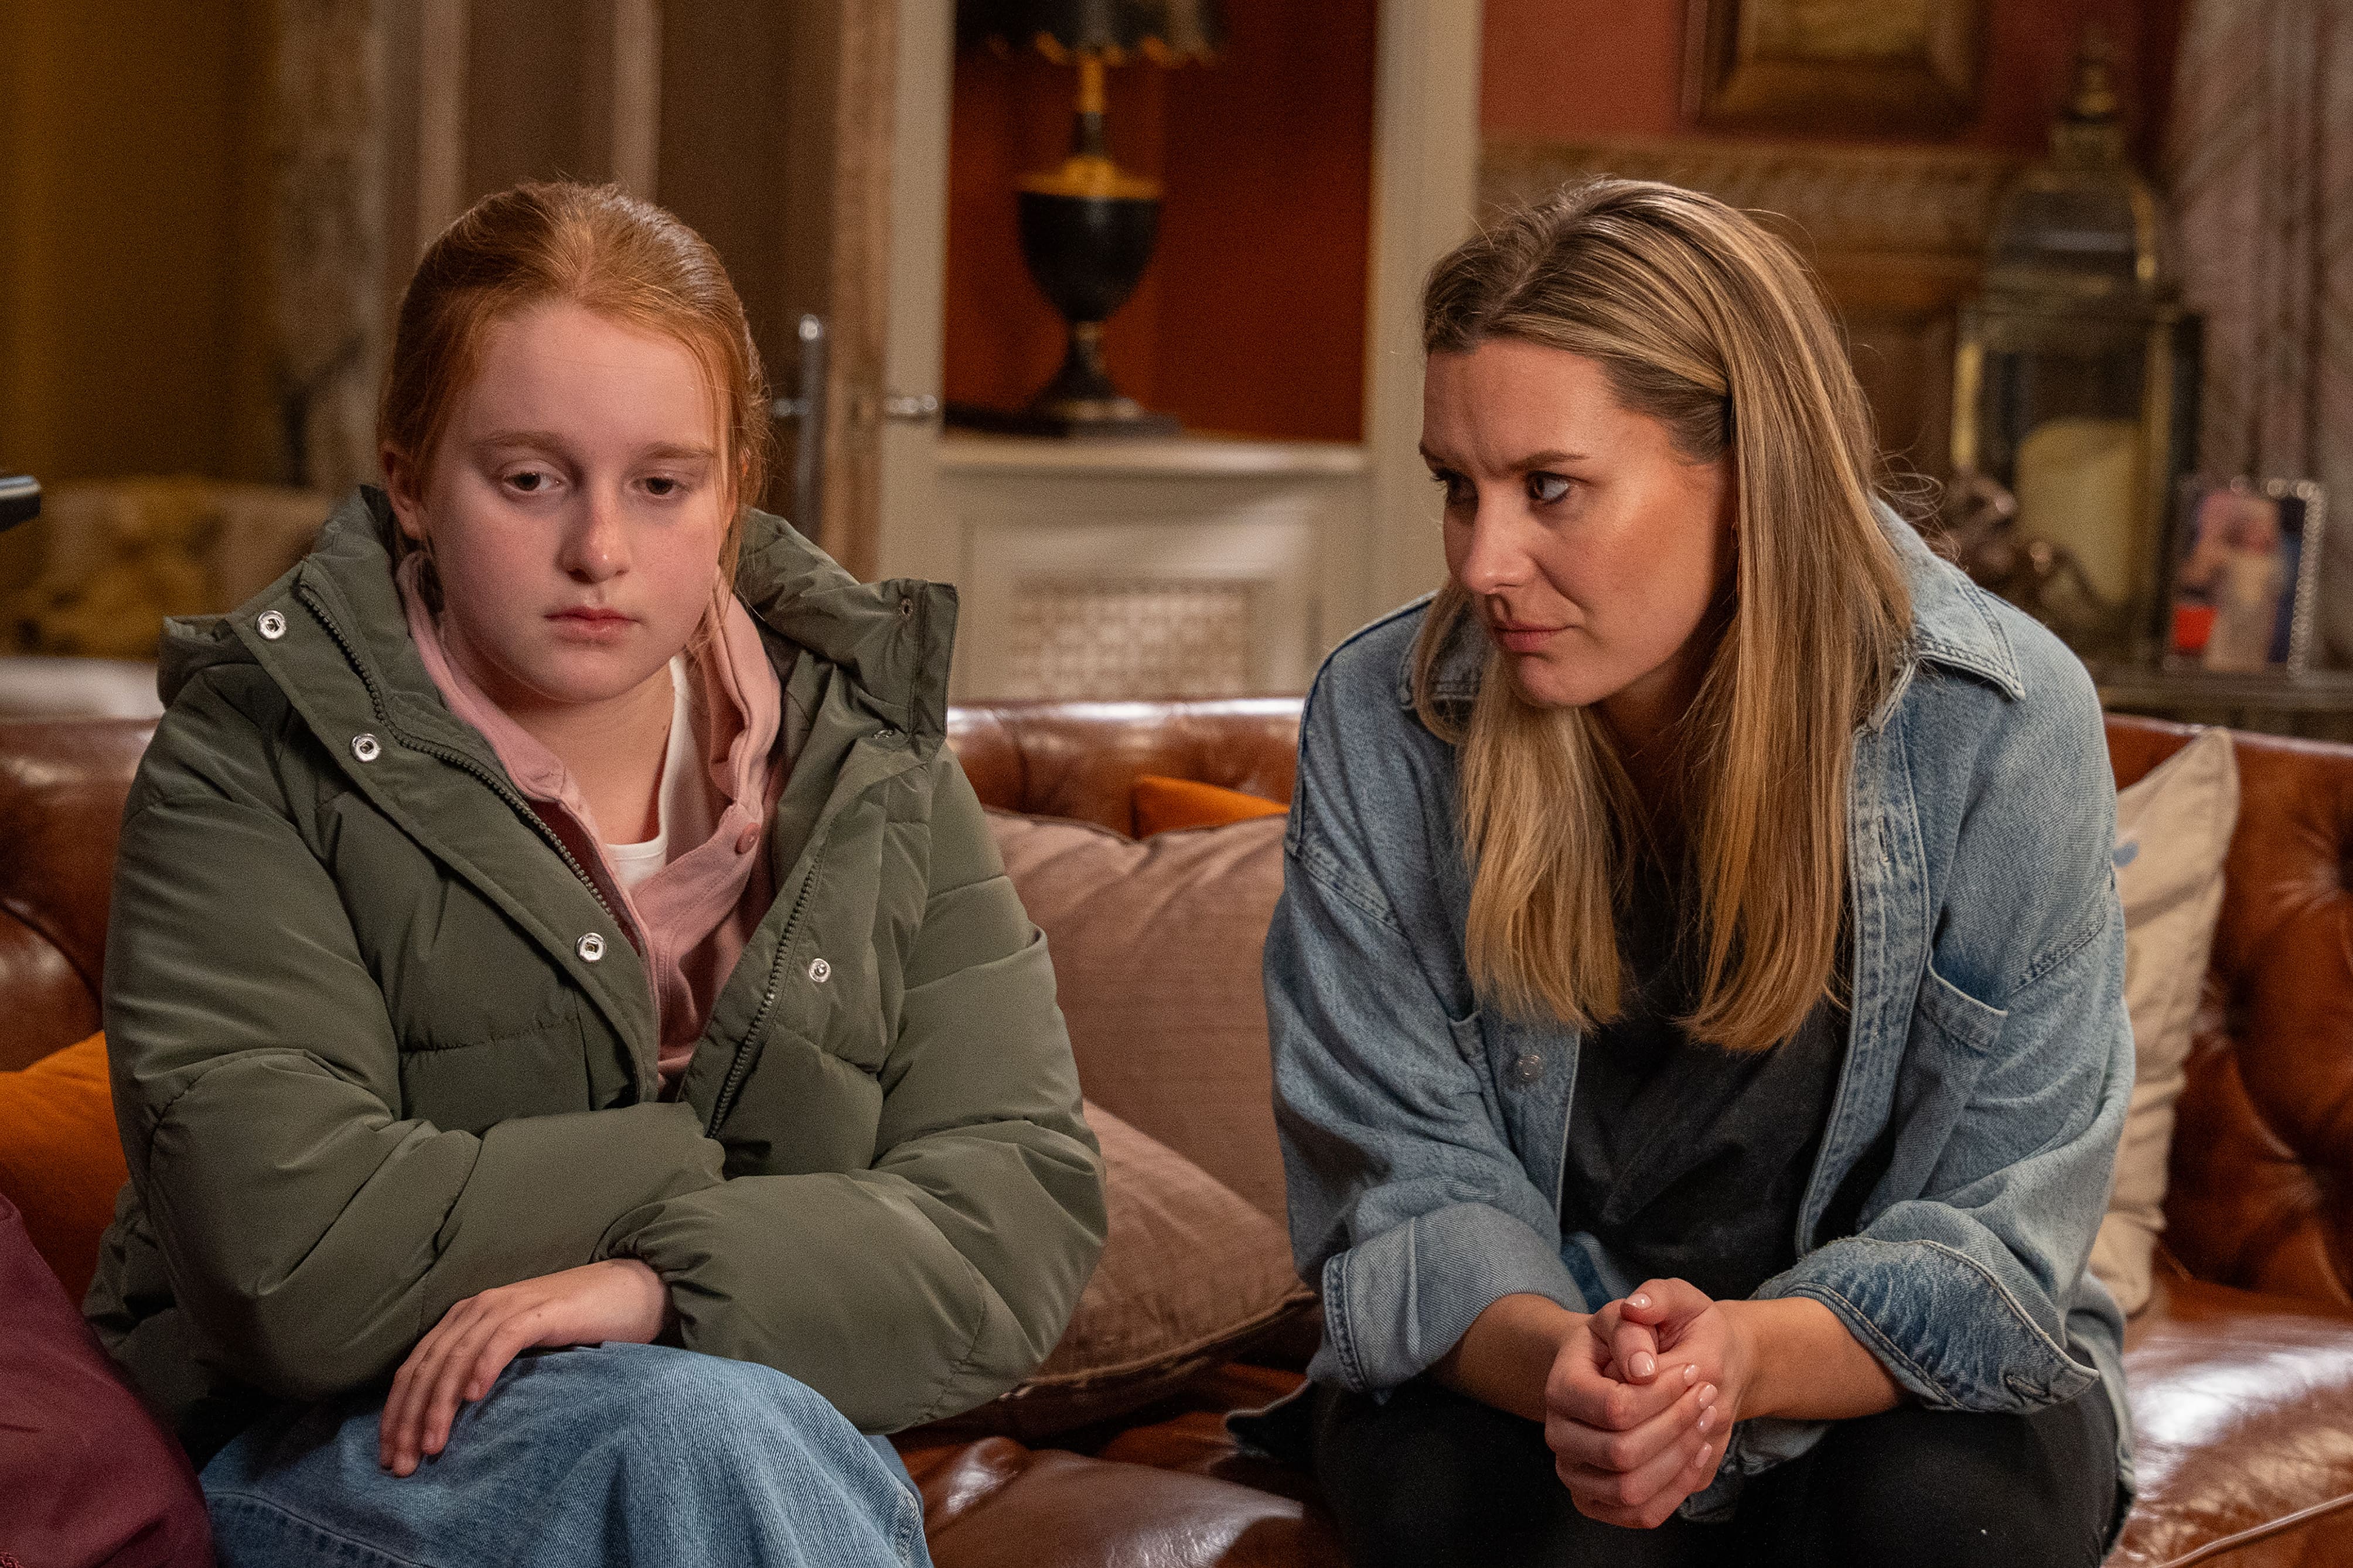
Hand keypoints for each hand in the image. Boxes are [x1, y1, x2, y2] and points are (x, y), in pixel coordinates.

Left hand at [378, 1257, 669, 1476]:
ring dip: (439, 1404)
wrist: (631, 1291)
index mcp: (465, 1318)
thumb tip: (450, 1422)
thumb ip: (484, 1369)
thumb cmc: (576, 1327)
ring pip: (458, 1357)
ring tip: (431, 1445)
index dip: (396, 1413)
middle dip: (408, 1418)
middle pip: (428, 1366)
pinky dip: (484, 1366)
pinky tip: (474, 1397)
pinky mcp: (542, 1310)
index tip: (389, 1457)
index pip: (416, 1368)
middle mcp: (478, 1308)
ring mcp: (509, 1305)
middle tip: (401, 1464)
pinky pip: (503, 1338)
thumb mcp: (518, 1351)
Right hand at [1545, 1278, 1754, 1527]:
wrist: (1630, 1367)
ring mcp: (1575, 1471)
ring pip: (1631, 1491)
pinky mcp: (1595, 1499)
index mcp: (1560, 1385)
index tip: (1693, 1373)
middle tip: (1707, 1396)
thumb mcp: (1650, 1306)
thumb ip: (1648, 1310)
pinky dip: (1676, 1489)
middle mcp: (1558, 1433)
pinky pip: (1639, 1514)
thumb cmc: (1640, 1336)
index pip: (1615, 1409)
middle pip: (1622, 1454)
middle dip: (1677, 1426)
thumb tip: (1643, 1367)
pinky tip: (1696, 1451)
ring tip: (1705, 1422)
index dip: (1663, 1396)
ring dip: (1680, 1460)